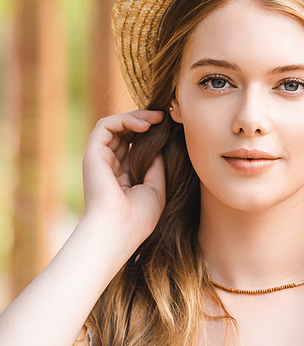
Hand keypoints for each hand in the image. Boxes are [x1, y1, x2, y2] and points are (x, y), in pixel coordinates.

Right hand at [82, 110, 165, 248]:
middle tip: (164, 117)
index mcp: (122, 176)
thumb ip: (156, 166)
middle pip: (124, 133)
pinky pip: (106, 125)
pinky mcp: (93, 153)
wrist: (119, 229)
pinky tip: (145, 126)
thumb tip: (159, 146)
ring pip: (115, 125)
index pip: (133, 146)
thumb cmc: (138, 217)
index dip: (149, 134)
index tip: (168, 128)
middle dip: (144, 121)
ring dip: (137, 117)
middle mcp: (108, 166)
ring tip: (157, 118)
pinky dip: (125, 120)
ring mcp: (99, 159)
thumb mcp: (155, 188)